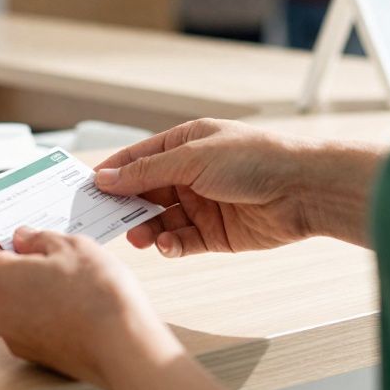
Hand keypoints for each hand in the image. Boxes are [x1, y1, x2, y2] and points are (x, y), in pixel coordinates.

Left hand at [0, 227, 177, 383]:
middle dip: (16, 265)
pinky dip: (42, 313)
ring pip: (12, 304)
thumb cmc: (97, 294)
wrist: (124, 348)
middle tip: (50, 255)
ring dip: (30, 290)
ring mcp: (13, 338)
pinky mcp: (33, 356)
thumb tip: (22, 238)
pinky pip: (28, 325)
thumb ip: (37, 238)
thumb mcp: (70, 246)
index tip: (16, 236)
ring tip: (67, 282)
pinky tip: (72, 306)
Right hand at [94, 119, 378, 256]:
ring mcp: (201, 205)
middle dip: (125, 206)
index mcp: (182, 145)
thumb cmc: (254, 159)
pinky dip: (170, 245)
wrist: (304, 190)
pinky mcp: (214, 234)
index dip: (111, 174)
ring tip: (138, 237)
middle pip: (143, 192)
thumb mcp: (192, 158)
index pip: (136, 159)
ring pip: (159, 220)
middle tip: (104, 220)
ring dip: (145, 229)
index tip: (85, 191)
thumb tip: (104, 178)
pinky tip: (167, 244)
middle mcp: (189, 174)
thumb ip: (146, 171)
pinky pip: (181, 241)